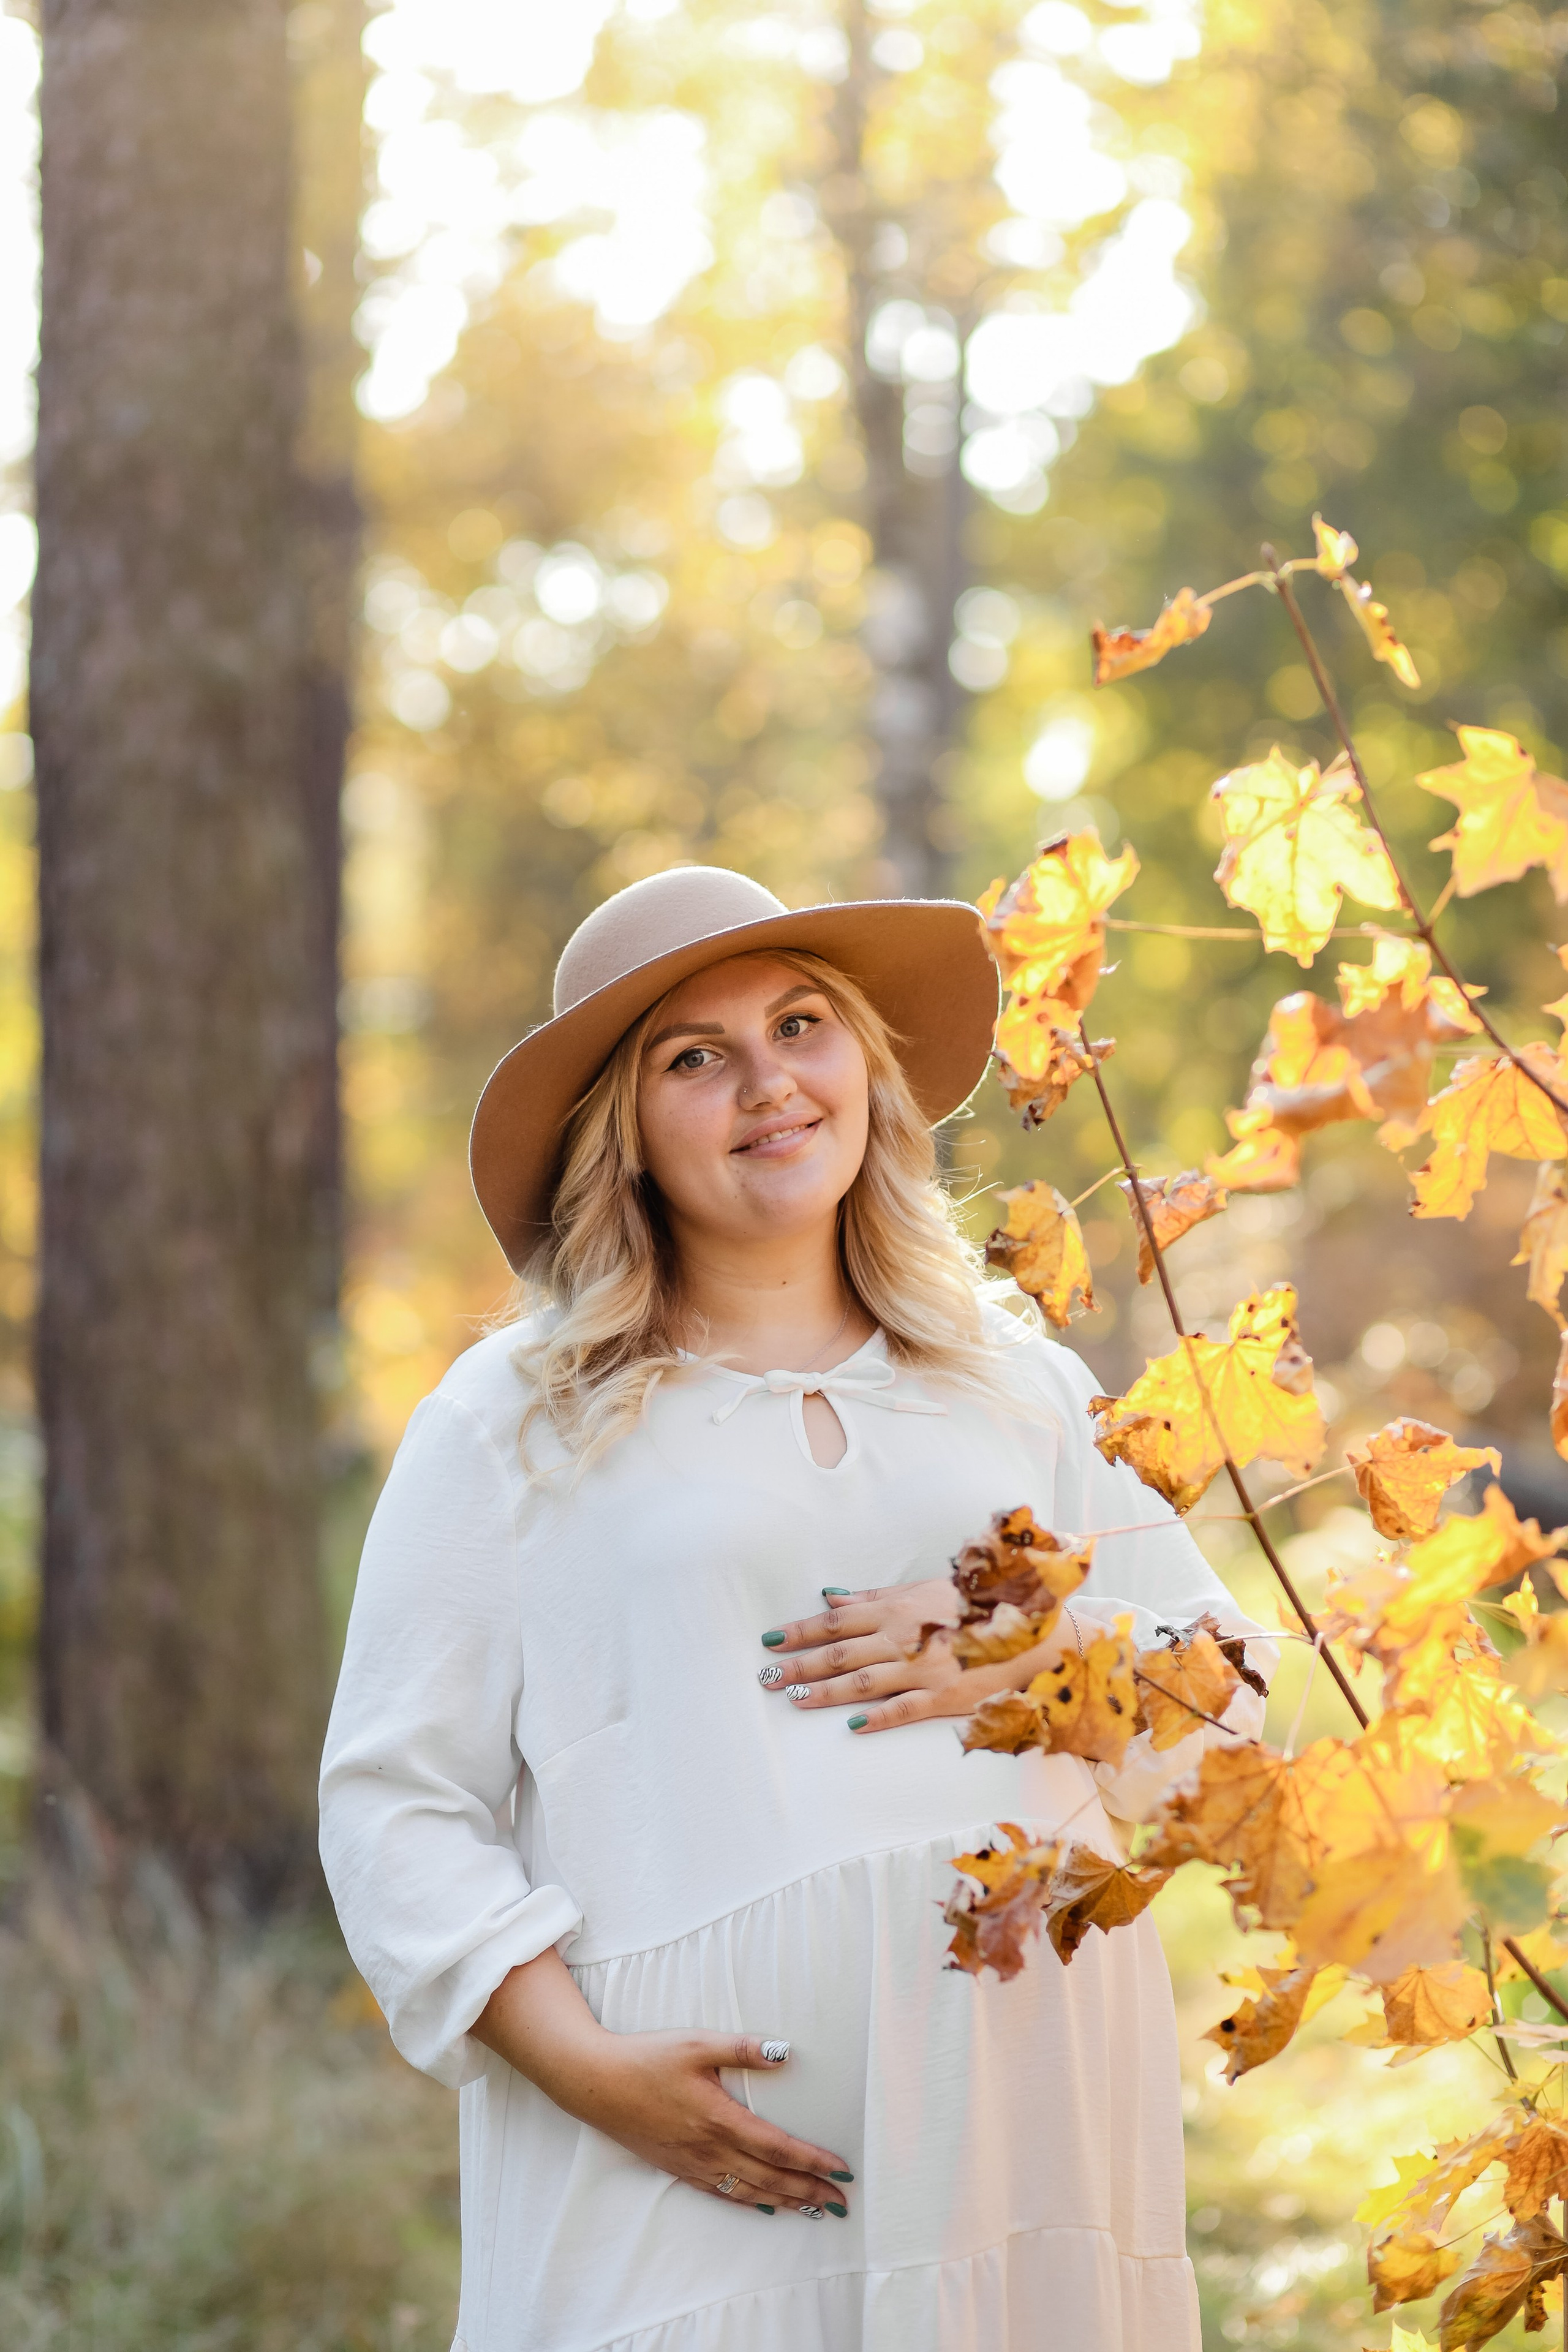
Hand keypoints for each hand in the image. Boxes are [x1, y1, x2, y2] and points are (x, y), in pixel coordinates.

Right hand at [474, 1951, 851, 2216]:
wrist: (596, 2084)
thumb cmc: (647, 2058)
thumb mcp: (697, 2043)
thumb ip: (743, 2048)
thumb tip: (786, 2053)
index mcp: (719, 2118)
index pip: (777, 2147)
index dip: (812, 2161)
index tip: (841, 2169)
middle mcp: (710, 2149)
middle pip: (770, 2177)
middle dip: (809, 2190)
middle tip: (842, 2202)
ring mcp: (693, 2163)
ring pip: (749, 2191)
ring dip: (785, 2202)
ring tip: (815, 2211)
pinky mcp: (678, 2168)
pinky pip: (722, 2194)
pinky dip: (750, 2203)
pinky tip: (763, 2206)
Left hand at [758, 1580, 1075, 1734]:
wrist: (1030, 1627)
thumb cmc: (974, 1605)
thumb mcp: (923, 1589)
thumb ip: (875, 1598)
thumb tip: (830, 1597)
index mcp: (897, 1608)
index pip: (836, 1620)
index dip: (800, 1630)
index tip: (769, 1640)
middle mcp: (904, 1637)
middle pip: (841, 1651)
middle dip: (800, 1664)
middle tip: (765, 1676)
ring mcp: (923, 1667)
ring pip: (864, 1681)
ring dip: (826, 1691)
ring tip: (794, 1699)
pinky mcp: (945, 1695)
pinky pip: (906, 1708)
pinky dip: (878, 1717)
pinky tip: (852, 1726)